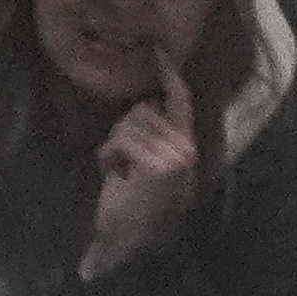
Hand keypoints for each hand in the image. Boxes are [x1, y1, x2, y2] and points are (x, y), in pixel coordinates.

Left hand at [82, 51, 199, 280]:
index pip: (181, 101)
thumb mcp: (145, 166)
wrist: (127, 243)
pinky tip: (114, 173)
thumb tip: (150, 104)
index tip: (159, 53)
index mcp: (186, 145)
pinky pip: (123, 139)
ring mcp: (174, 156)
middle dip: (123, 130)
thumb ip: (153, 135)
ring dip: (114, 144)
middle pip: (144, 110)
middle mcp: (185, 148)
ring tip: (118, 172)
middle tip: (119, 162)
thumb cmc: (132, 207)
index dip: (171, 76)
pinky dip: (110, 154)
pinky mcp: (157, 165)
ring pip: (130, 123)